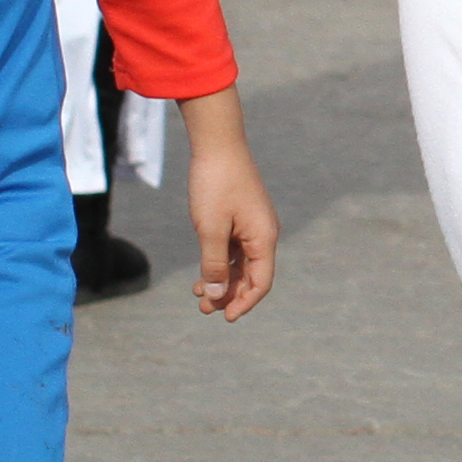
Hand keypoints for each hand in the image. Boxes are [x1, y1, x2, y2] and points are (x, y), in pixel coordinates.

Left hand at [176, 91, 280, 321]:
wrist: (217, 143)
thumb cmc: (215, 184)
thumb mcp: (210, 228)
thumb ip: (213, 264)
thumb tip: (217, 295)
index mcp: (264, 238)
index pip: (261, 282)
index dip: (244, 303)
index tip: (226, 318)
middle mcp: (263, 234)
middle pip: (251, 276)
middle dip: (229, 295)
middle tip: (203, 308)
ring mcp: (253, 226)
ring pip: (241, 264)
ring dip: (222, 281)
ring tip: (198, 293)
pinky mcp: (241, 218)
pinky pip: (234, 250)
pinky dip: (220, 263)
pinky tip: (202, 271)